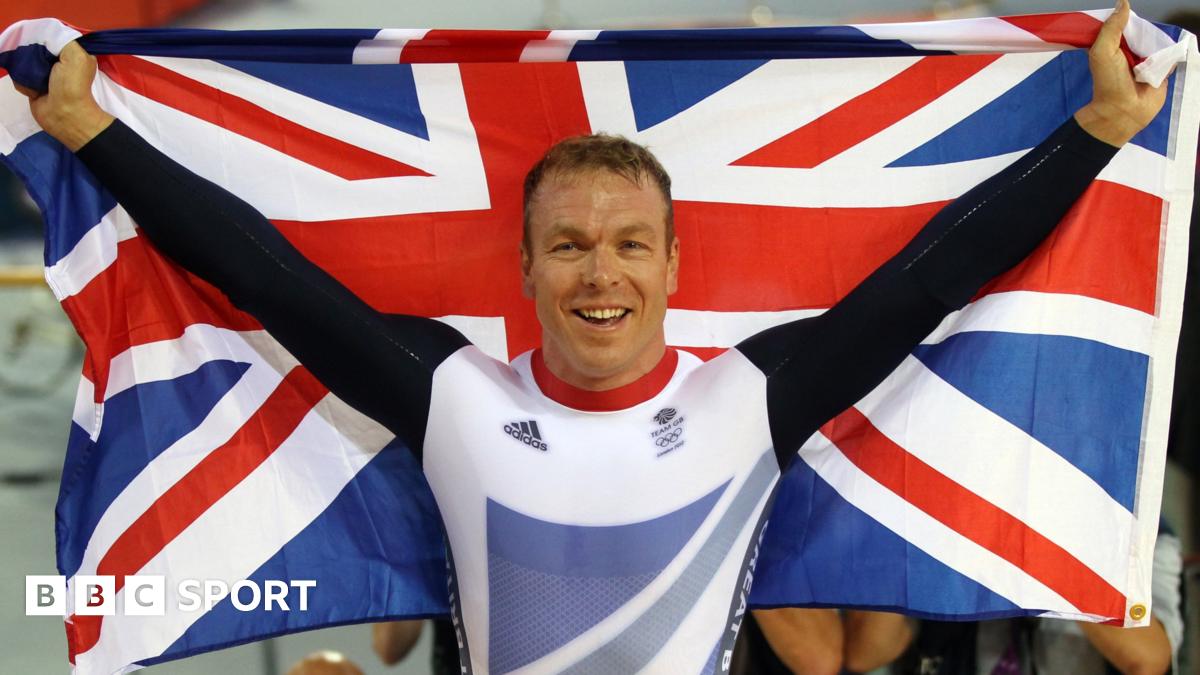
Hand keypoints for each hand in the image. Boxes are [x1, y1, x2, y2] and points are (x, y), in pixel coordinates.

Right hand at [12, 41, 113, 150]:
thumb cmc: (72, 85)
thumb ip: (61, 38)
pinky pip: (19, 75)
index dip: (41, 36)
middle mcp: (58, 61)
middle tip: (36, 63)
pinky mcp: (32, 85)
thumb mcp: (75, 55)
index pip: (50, 35)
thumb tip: (43, 34)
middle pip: (34, 46)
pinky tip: (33, 90)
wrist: (64, 114)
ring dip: (26, 69)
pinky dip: (22, 81)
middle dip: (31, 52)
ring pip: (23, 60)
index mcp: (72, 52)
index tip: (36, 41)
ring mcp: (43, 73)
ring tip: (36, 79)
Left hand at [1074, 0, 1168, 146]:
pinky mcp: (1162, 70)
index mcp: (1113, 46)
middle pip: (1144, 31)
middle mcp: (1130, 51)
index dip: (1126, 20)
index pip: (1123, 25)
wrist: (1123, 112)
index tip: (1130, 18)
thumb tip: (1123, 3)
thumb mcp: (1103, 52)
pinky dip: (1169, 55)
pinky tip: (1163, 59)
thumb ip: (1112, 28)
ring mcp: (1147, 60)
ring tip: (1148, 57)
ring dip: (1157, 45)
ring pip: (1158, 42)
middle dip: (1145, 33)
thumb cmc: (1109, 83)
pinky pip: (1170, 56)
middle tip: (1139, 45)